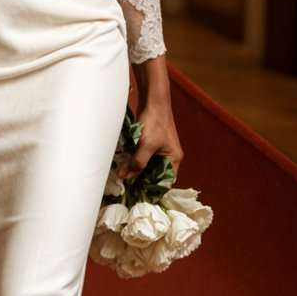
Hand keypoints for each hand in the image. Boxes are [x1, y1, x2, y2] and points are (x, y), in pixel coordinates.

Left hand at [119, 61, 183, 180]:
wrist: (152, 100)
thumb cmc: (155, 122)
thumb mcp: (146, 145)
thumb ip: (137, 162)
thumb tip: (125, 177)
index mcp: (173, 159)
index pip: (165, 182)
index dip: (153, 189)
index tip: (138, 195)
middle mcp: (168, 157)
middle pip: (154, 175)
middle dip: (141, 181)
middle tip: (126, 188)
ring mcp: (159, 151)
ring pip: (147, 167)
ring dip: (135, 171)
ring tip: (122, 178)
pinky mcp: (150, 145)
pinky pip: (142, 158)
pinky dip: (133, 162)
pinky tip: (123, 166)